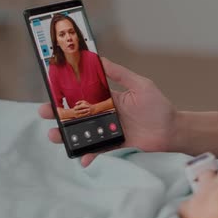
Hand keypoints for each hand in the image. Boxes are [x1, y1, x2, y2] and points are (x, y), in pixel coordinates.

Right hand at [39, 58, 177, 166]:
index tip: (51, 92)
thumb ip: (119, 74)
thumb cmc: (159, 106)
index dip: (68, 93)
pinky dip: (89, 153)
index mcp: (110, 97)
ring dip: (68, 135)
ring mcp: (110, 128)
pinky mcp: (116, 143)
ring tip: (55, 136)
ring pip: (84, 132)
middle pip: (79, 113)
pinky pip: (99, 148)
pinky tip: (82, 158)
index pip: (85, 93)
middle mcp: (107, 112)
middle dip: (60, 114)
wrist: (172, 129)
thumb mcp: (140, 85)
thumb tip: (99, 58)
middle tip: (44, 114)